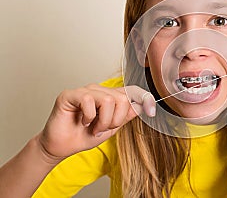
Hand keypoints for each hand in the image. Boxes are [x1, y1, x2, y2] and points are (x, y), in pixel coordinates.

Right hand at [38, 84, 155, 160]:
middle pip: (122, 98)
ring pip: (108, 100)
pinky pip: (89, 100)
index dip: (144, 98)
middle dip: (116, 119)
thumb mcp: (111, 128)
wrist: (63, 147)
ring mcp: (85, 91)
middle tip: (103, 128)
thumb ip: (125, 115)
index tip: (152, 110)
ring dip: (103, 121)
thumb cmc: (84, 136)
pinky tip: (82, 121)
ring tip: (93, 127)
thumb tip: (142, 105)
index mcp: (110, 97)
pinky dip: (89, 117)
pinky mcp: (70, 94)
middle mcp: (99, 90)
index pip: (132, 90)